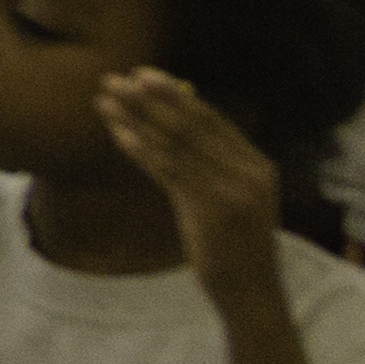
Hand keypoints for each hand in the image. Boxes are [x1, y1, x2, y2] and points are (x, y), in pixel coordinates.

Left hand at [102, 66, 290, 299]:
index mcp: (259, 165)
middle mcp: (249, 174)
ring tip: (106, 100)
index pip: (213, 119)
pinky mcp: (210, 211)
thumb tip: (175, 119)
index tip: (144, 74)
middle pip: (191, 125)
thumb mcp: (235, 195)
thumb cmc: (236, 241)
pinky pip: (169, 172)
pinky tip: (118, 134)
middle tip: (116, 78)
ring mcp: (232, 192)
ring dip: (136, 118)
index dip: (176, 95)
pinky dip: (141, 149)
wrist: (250, 289)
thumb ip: (214, 160)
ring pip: (175, 145)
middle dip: (150, 99)